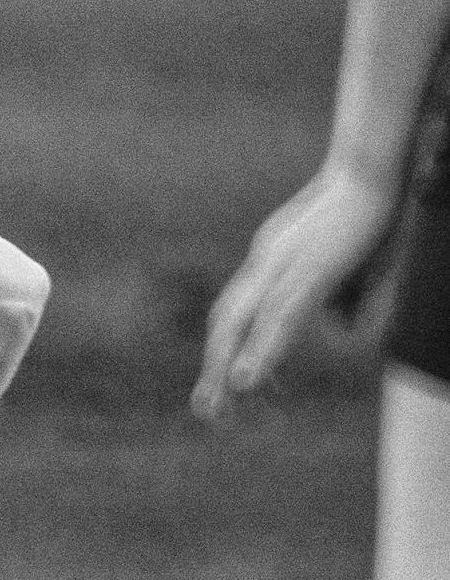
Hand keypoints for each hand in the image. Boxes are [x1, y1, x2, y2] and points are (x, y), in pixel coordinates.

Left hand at [192, 171, 395, 417]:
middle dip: (216, 368)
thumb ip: (341, 296)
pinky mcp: (309, 271)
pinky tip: (245, 380)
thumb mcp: (349, 261)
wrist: (373, 168)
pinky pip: (277, 318)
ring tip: (217, 406)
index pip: (239, 312)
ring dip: (228, 368)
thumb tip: (340, 330)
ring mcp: (282, 267)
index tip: (233, 387)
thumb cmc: (367, 212)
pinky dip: (259, 351)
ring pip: (245, 326)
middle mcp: (264, 264)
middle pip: (228, 322)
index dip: (231, 349)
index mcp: (269, 261)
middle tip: (206, 411)